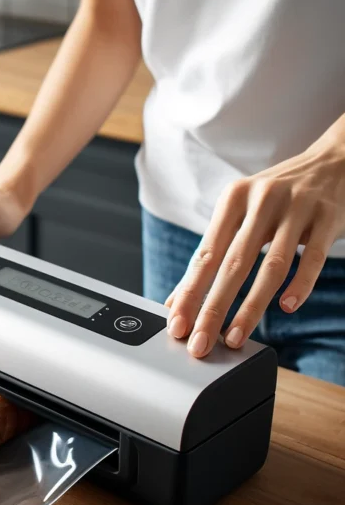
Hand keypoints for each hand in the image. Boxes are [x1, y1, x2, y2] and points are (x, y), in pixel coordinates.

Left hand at [166, 121, 344, 357]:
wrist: (336, 161)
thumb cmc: (278, 197)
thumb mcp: (242, 213)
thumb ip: (214, 253)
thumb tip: (178, 299)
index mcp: (233, 199)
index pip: (205, 254)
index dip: (189, 292)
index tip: (176, 324)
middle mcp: (261, 200)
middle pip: (232, 264)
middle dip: (212, 308)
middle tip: (199, 342)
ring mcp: (297, 207)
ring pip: (271, 265)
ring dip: (251, 306)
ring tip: (235, 336)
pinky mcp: (328, 217)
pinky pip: (313, 256)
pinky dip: (300, 284)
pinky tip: (287, 307)